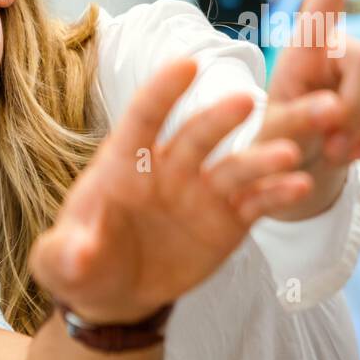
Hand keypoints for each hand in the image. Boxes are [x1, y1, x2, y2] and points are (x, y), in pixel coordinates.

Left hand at [29, 57, 312, 324]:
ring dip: (262, 157)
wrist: (113, 295)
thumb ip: (68, 252)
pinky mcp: (228, 219)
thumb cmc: (79, 265)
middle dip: (220, 117)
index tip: (185, 64)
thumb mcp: (60, 262)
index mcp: (123, 163)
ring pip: (236, 166)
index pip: (143, 119)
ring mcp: (202, 192)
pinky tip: (300, 185)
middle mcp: (168, 168)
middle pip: (197, 134)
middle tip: (246, 102)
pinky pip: (256, 201)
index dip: (161, 92)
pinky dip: (277, 193)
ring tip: (290, 153)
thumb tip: (79, 250)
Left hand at [257, 0, 359, 219]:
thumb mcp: (271, 138)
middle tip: (331, 145)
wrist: (309, 158)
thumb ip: (292, 123)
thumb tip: (333, 109)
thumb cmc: (282, 141)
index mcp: (302, 50)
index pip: (322, 4)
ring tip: (341, 147)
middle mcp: (345, 43)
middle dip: (357, 110)